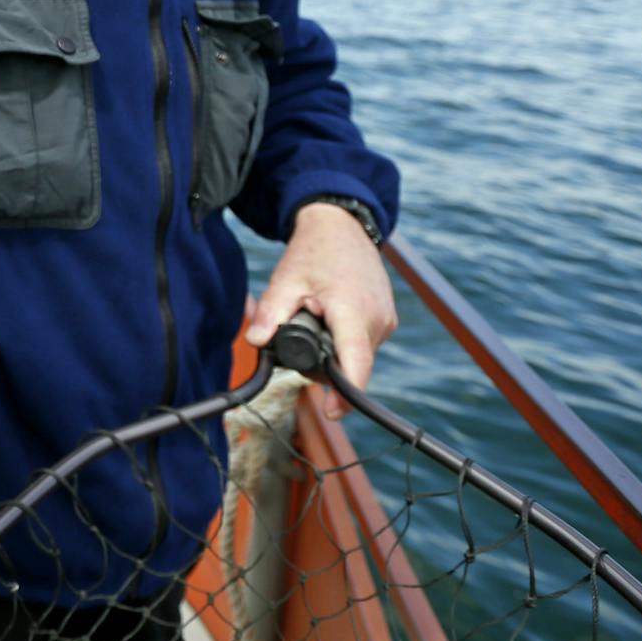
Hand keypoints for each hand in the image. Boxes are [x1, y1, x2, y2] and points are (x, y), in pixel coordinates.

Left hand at [244, 202, 396, 417]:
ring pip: (357, 357)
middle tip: (299, 330)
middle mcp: (377, 321)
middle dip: (323, 363)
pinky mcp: (386, 321)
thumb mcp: (285, 279)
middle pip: (351, 365)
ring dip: (334, 350)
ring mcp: (386, 322)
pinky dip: (344, 341)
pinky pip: (363, 345)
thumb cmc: (315, 252)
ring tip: (316, 315)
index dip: (345, 395)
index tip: (331, 413)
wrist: (342, 227)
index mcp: (353, 311)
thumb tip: (255, 341)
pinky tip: (329, 318)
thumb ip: (270, 313)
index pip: (356, 364)